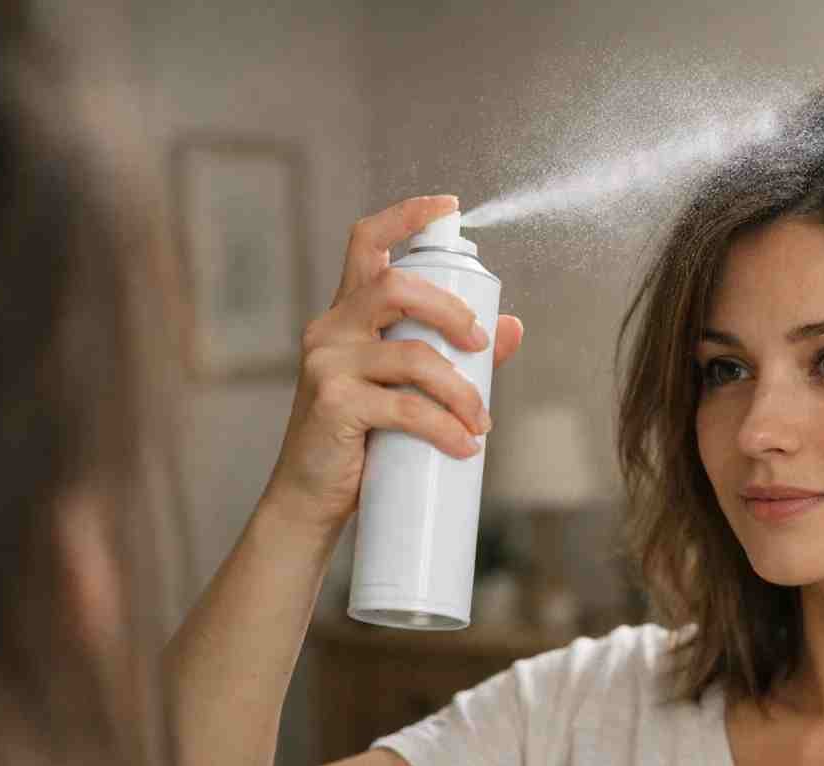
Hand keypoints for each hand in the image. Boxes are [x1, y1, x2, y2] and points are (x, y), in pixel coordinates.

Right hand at [260, 195, 525, 539]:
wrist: (312, 501)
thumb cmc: (362, 441)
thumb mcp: (407, 390)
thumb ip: (455, 354)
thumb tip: (511, 326)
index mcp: (348, 316)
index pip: (367, 244)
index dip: (405, 216)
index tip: (447, 205)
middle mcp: (331, 329)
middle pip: (395, 285)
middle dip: (451, 310)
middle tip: (481, 346)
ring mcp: (327, 364)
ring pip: (412, 354)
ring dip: (461, 389)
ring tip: (480, 423)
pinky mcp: (333, 404)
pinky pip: (403, 406)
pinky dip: (443, 426)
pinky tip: (464, 445)